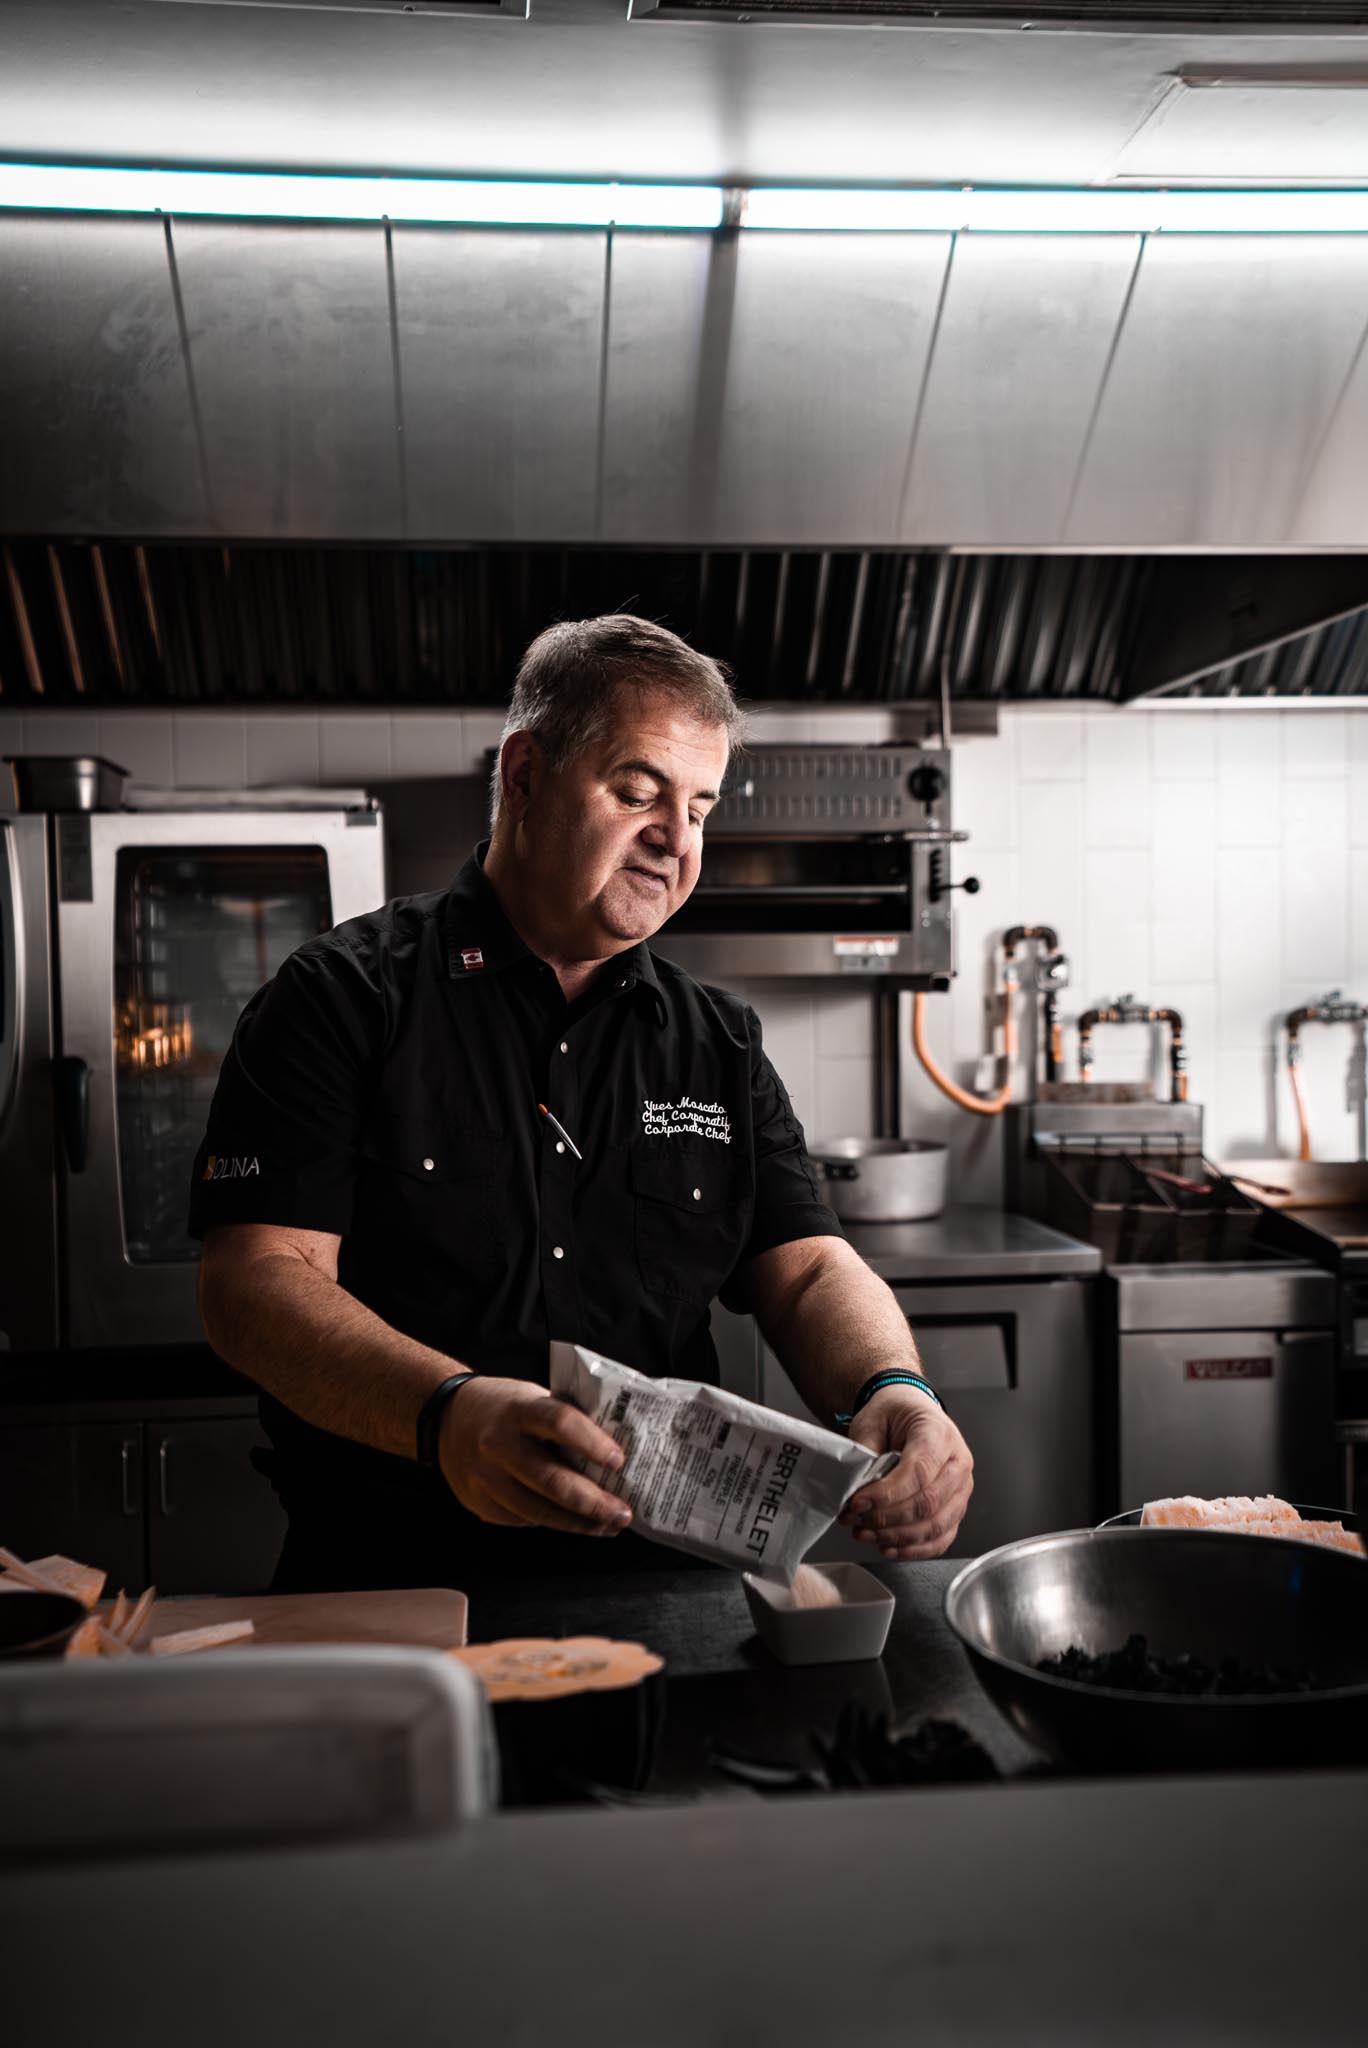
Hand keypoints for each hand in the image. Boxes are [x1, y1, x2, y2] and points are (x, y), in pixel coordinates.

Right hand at [438, 1376, 633, 1537]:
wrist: (446, 1418)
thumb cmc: (503, 1407)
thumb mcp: (532, 1397)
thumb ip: (565, 1417)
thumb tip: (616, 1443)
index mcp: (519, 1410)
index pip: (560, 1423)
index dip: (592, 1443)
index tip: (619, 1461)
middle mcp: (499, 1444)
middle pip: (552, 1480)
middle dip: (593, 1503)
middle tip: (623, 1514)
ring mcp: (486, 1477)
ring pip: (538, 1511)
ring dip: (578, 1523)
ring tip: (607, 1526)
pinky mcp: (480, 1503)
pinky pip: (523, 1519)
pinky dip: (553, 1522)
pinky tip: (574, 1522)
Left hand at [838, 1388, 973, 1560]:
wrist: (910, 1411)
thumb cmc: (894, 1413)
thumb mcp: (873, 1420)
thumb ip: (866, 1453)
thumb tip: (857, 1490)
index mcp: (939, 1434)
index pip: (919, 1472)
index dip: (887, 1494)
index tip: (857, 1502)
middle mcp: (958, 1463)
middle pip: (928, 1503)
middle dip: (887, 1519)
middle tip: (856, 1519)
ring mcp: (961, 1488)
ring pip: (936, 1525)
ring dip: (897, 1537)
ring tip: (865, 1533)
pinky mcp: (956, 1508)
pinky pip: (942, 1538)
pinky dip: (915, 1549)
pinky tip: (888, 1547)